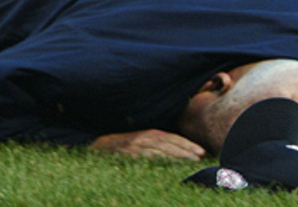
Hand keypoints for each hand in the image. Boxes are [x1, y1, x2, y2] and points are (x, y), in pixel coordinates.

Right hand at [89, 129, 207, 160]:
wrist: (96, 147)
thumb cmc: (121, 147)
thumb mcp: (139, 142)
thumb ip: (155, 145)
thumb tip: (178, 154)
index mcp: (147, 133)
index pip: (171, 137)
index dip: (186, 144)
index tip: (201, 152)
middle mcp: (142, 137)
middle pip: (168, 142)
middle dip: (186, 149)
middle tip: (201, 157)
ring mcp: (134, 145)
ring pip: (160, 149)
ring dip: (177, 154)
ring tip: (192, 161)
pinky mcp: (127, 153)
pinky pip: (145, 156)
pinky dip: (158, 159)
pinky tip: (169, 164)